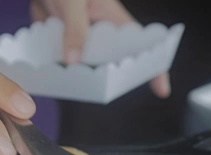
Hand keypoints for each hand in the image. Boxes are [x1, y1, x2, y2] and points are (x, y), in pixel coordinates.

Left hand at [30, 0, 170, 97]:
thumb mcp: (73, 3)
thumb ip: (76, 30)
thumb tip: (74, 61)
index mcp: (113, 21)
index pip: (139, 46)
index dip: (153, 67)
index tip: (162, 90)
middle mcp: (99, 35)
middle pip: (111, 64)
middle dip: (107, 80)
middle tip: (95, 88)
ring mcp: (79, 42)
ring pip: (84, 68)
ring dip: (77, 77)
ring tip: (70, 83)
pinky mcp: (60, 44)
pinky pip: (61, 63)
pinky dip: (55, 70)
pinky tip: (49, 75)